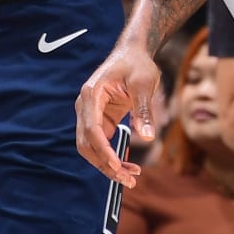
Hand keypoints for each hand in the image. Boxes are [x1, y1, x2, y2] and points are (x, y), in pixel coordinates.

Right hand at [75, 36, 159, 185]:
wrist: (133, 53)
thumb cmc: (137, 64)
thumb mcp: (144, 84)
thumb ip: (144, 110)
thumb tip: (147, 138)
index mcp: (91, 94)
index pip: (91, 128)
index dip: (102, 150)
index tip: (116, 165)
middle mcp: (86, 106)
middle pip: (87, 143)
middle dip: (105, 164)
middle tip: (128, 179)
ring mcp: (90, 114)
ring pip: (92, 148)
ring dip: (108, 164)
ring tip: (131, 177)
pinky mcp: (100, 120)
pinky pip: (102, 144)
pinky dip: (112, 157)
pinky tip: (129, 166)